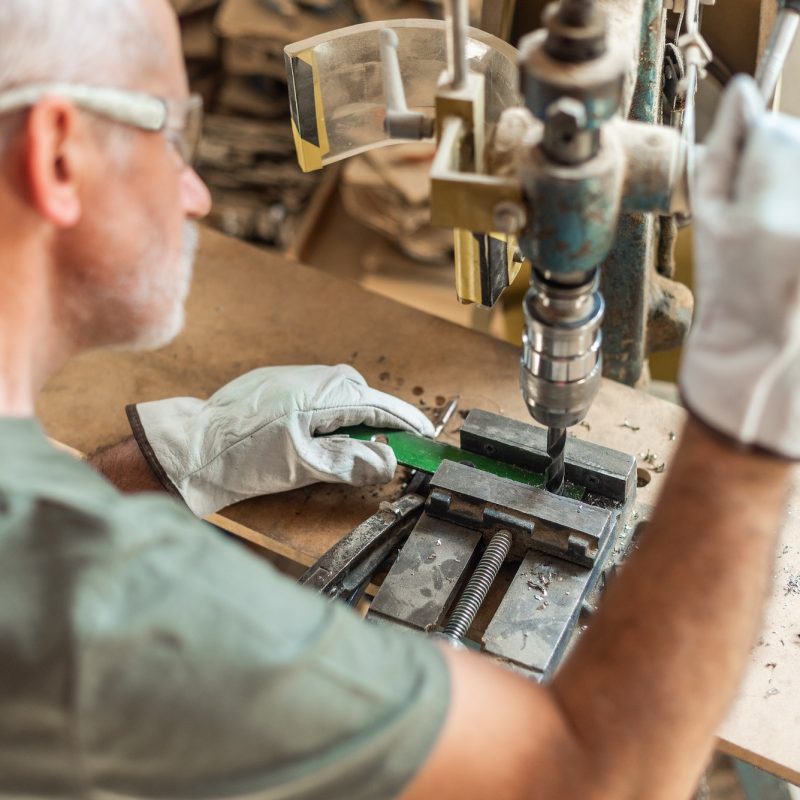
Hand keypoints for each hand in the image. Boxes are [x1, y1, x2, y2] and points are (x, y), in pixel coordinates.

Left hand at [126, 364, 434, 515]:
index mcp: (323, 394)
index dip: (406, 423)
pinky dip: (333, 412)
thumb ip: (349, 461)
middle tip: (395, 444)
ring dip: (356, 415)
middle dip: (382, 419)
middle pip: (363, 396)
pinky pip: (319, 393)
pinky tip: (324, 431)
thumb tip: (388, 461)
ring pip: (341, 393)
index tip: (426, 437)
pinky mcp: (277, 385)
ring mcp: (293, 378)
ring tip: (361, 442)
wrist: (190, 446)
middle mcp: (312, 378)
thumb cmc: (241, 456)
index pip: (379, 406)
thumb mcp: (302, 465)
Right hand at [679, 76, 799, 456]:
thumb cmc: (728, 299)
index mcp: (762, 225)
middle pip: (799, 147)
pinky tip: (789, 235)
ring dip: (794, 185)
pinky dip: (796, 207)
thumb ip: (721, 157)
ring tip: (783, 226)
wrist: (762, 358)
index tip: (749, 131)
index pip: (774, 135)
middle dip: (783, 159)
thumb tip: (739, 97)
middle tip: (766, 205)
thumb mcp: (709, 227)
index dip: (759, 133)